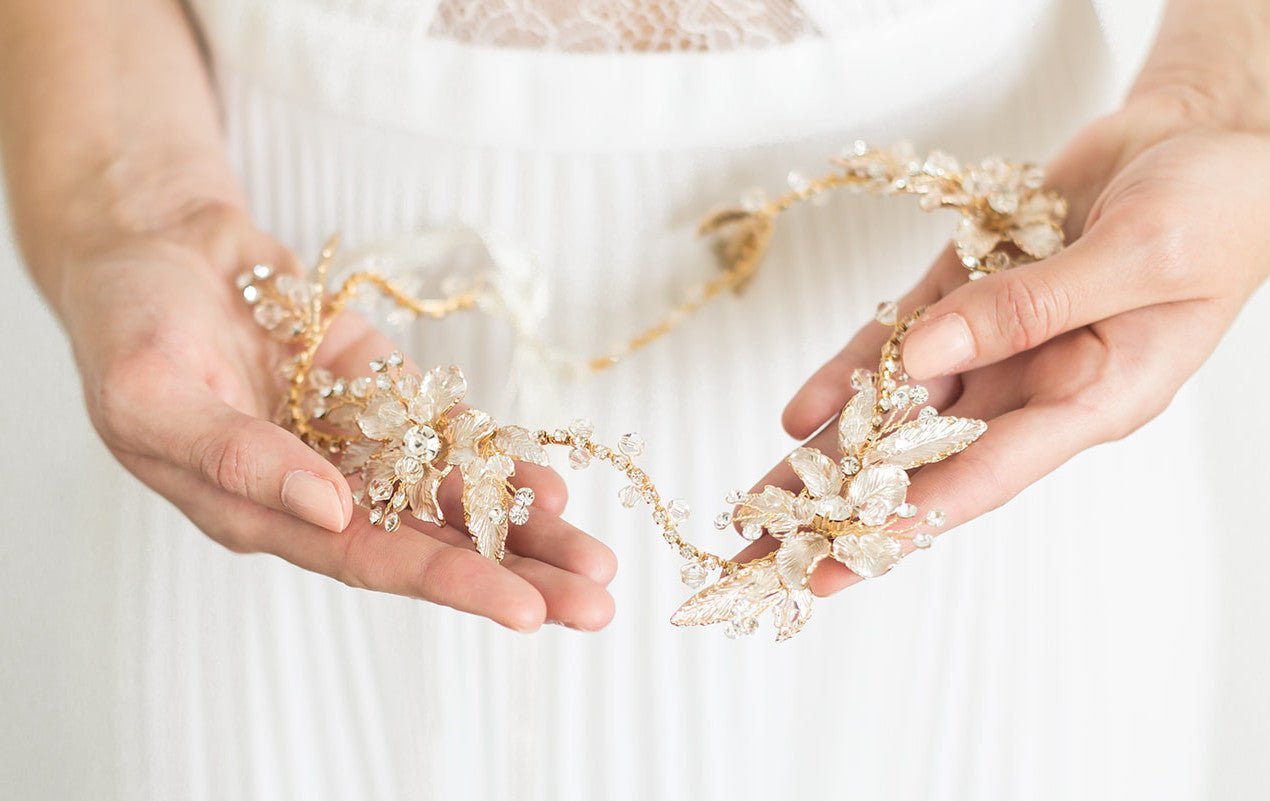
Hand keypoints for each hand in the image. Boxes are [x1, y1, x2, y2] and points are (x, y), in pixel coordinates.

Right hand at [60, 204, 615, 630]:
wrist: (159, 248)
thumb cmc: (128, 326)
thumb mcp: (151, 396)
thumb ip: (234, 459)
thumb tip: (329, 509)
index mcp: (263, 512)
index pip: (370, 560)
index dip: (449, 583)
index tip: (525, 610)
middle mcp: (322, 490)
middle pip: (430, 545)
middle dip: (515, 576)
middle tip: (594, 605)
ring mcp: (358, 442)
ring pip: (453, 497)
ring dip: (525, 529)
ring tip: (595, 560)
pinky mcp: (383, 393)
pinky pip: (450, 434)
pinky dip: (500, 458)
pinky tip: (554, 485)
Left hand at [742, 94, 1269, 594]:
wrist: (1202, 134)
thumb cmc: (1216, 206)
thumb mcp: (1142, 256)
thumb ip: (1035, 306)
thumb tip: (927, 353)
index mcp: (1094, 398)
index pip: (983, 478)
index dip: (904, 525)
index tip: (833, 567)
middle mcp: (1036, 384)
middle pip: (922, 462)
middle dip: (842, 512)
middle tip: (766, 560)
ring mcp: (997, 340)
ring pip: (896, 410)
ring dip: (827, 454)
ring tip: (758, 506)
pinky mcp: (968, 292)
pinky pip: (898, 336)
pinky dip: (852, 369)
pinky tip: (803, 409)